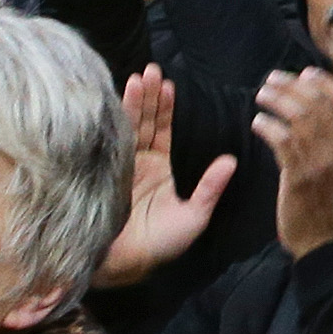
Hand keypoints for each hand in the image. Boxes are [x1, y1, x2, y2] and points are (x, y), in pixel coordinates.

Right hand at [96, 68, 235, 286]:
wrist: (121, 264)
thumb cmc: (160, 246)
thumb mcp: (193, 217)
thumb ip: (210, 188)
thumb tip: (231, 160)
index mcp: (159, 169)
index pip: (163, 130)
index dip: (166, 108)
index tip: (168, 85)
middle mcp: (138, 162)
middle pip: (144, 121)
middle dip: (148, 96)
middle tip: (151, 70)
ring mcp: (117, 164)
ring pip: (126, 125)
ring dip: (132, 101)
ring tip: (137, 76)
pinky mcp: (101, 169)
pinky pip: (107, 139)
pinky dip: (113, 118)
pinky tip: (117, 97)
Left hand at [254, 67, 332, 256]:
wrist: (323, 240)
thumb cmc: (327, 200)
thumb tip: (312, 104)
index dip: (323, 82)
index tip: (304, 73)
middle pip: (318, 103)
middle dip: (292, 85)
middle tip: (272, 80)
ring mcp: (322, 162)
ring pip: (299, 117)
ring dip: (277, 100)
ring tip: (262, 96)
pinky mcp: (300, 176)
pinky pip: (282, 139)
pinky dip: (268, 125)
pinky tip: (258, 122)